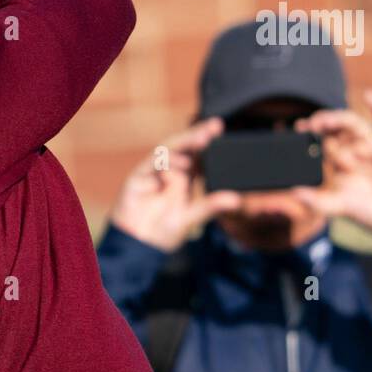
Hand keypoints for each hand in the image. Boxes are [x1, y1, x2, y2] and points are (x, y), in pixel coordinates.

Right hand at [108, 117, 242, 251]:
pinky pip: (146, 172)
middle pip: (180, 146)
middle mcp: (167, 171)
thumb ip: (210, 206)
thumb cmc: (163, 229)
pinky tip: (166, 178)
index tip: (218, 127)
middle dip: (194, 136)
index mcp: (184, 176)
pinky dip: (157, 172)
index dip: (206, 139)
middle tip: (210, 130)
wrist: (138, 243)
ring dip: (178, 151)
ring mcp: (150, 173)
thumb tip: (236, 200)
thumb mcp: (192, 217)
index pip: (196, 153)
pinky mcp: (135, 180)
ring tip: (194, 152)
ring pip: (163, 154)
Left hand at [292, 89, 371, 263]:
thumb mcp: (339, 207)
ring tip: (325, 121)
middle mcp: (354, 149)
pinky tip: (369, 97)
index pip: (320, 141)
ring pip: (353, 124)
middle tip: (310, 126)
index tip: (297, 129)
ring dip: (339, 119)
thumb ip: (317, 201)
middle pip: (334, 128)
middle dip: (321, 124)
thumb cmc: (369, 212)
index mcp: (338, 161)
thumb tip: (295, 193)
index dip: (308, 134)